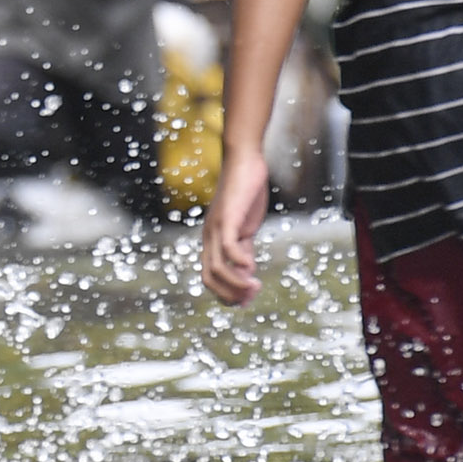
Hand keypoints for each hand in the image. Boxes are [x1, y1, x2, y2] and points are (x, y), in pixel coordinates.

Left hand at [201, 147, 271, 305]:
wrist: (244, 161)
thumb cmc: (245, 194)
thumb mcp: (245, 227)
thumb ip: (244, 249)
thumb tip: (248, 274)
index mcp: (212, 240)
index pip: (210, 277)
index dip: (226, 294)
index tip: (246, 300)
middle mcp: (209, 236)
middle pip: (209, 277)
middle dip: (229, 294)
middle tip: (251, 296)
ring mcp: (217, 227)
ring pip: (216, 266)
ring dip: (235, 282)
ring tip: (254, 286)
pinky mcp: (228, 217)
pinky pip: (227, 246)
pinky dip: (238, 261)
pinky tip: (251, 266)